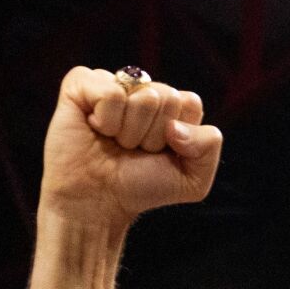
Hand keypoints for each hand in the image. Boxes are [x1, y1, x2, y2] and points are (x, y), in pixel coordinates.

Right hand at [38, 66, 222, 231]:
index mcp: (167, 106)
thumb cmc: (138, 189)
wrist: (95, 205)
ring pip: (144, 95)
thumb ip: (209, 146)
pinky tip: (94, 130)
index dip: (177, 135)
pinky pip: (110, 92)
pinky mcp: (81, 84)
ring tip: (113, 143)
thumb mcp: (193, 181)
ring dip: (130, 132)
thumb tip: (176, 124)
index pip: (189, 102)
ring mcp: (111, 84)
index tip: (157, 153)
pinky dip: (106, 120)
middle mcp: (140, 90)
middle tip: (131, 150)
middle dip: (153, 135)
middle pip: (168, 97)